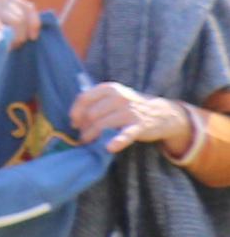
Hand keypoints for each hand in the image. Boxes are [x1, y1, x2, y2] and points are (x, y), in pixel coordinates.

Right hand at [0, 0, 40, 55]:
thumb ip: (15, 18)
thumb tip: (41, 26)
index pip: (29, 7)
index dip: (34, 24)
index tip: (32, 38)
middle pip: (24, 16)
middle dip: (23, 34)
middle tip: (13, 44)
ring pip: (17, 22)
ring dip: (15, 38)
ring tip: (7, 45)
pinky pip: (2, 28)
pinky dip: (4, 41)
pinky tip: (0, 47)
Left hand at [73, 83, 200, 149]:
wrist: (162, 113)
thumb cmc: (130, 106)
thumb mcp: (114, 97)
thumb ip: (95, 102)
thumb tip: (74, 119)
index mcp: (109, 88)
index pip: (84, 98)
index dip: (75, 113)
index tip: (74, 124)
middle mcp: (119, 97)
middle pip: (91, 114)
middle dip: (84, 127)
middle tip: (84, 136)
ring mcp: (129, 111)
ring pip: (101, 125)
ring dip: (92, 136)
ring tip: (90, 143)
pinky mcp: (139, 125)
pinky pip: (125, 134)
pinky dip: (117, 141)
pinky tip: (109, 147)